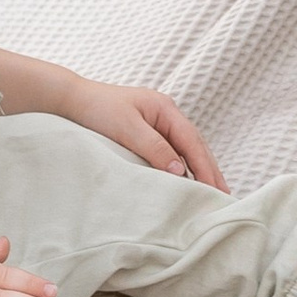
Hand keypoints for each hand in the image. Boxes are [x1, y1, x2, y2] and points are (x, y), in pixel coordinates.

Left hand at [56, 72, 227, 188]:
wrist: (71, 100)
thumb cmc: (98, 110)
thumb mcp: (127, 128)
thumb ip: (155, 148)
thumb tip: (181, 172)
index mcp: (166, 109)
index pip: (193, 142)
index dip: (206, 167)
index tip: (217, 189)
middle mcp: (166, 115)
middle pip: (195, 146)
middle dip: (210, 170)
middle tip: (225, 196)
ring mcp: (157, 124)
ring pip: (185, 150)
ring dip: (199, 170)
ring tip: (212, 192)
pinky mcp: (147, 134)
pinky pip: (172, 153)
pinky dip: (183, 167)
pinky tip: (186, 182)